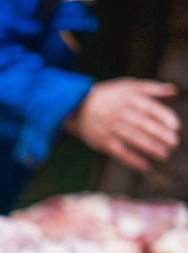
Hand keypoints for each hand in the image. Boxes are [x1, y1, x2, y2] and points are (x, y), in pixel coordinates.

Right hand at [64, 78, 180, 171]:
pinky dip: (132, 160)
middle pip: (143, 124)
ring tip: (164, 155)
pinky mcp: (102, 141)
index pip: (150, 108)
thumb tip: (174, 92)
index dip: (164, 117)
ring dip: (149, 148)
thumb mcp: (129, 85)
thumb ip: (153, 89)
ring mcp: (110, 128)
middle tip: (174, 143)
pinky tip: (145, 166)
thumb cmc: (109, 96)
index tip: (176, 127)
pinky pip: (119, 152)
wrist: (77, 106)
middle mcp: (120, 113)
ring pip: (133, 139)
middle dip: (159, 134)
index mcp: (130, 98)